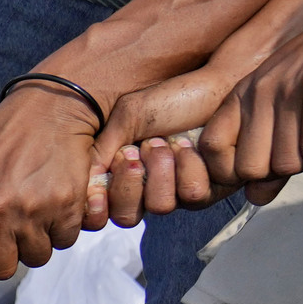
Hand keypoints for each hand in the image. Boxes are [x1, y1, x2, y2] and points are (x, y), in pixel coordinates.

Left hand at [0, 82, 102, 286]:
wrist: (46, 109)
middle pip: (1, 269)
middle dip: (5, 256)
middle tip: (8, 230)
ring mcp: (33, 210)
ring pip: (36, 257)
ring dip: (35, 242)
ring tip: (31, 213)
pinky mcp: (67, 204)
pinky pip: (65, 240)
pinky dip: (61, 228)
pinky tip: (52, 205)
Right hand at [83, 73, 224, 226]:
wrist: (217, 86)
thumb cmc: (171, 98)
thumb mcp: (127, 118)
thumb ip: (103, 149)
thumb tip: (85, 182)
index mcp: (123, 175)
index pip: (101, 212)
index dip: (96, 208)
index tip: (99, 188)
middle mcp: (149, 189)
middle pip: (126, 217)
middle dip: (130, 182)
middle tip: (139, 148)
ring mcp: (179, 193)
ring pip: (160, 206)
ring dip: (163, 168)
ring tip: (171, 141)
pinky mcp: (210, 190)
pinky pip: (192, 195)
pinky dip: (189, 164)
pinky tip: (193, 144)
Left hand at [199, 12, 302, 192]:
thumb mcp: (286, 101)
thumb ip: (269, 149)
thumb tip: (255, 198)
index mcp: (243, 92)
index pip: (212, 149)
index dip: (230, 173)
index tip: (259, 175)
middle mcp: (260, 88)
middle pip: (249, 168)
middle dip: (275, 178)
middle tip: (301, 169)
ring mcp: (290, 85)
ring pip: (284, 163)